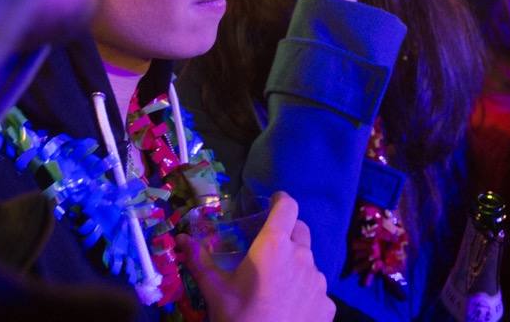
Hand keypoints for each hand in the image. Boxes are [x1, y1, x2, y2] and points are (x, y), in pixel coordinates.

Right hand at [178, 193, 334, 321]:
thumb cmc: (238, 319)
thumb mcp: (214, 291)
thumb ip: (199, 260)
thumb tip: (181, 239)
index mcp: (274, 246)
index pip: (287, 206)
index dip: (280, 200)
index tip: (271, 203)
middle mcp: (302, 257)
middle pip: (300, 230)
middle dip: (286, 231)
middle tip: (267, 247)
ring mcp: (319, 282)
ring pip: (309, 261)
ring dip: (295, 263)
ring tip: (275, 284)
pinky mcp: (328, 305)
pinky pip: (317, 289)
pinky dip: (304, 291)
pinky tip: (288, 307)